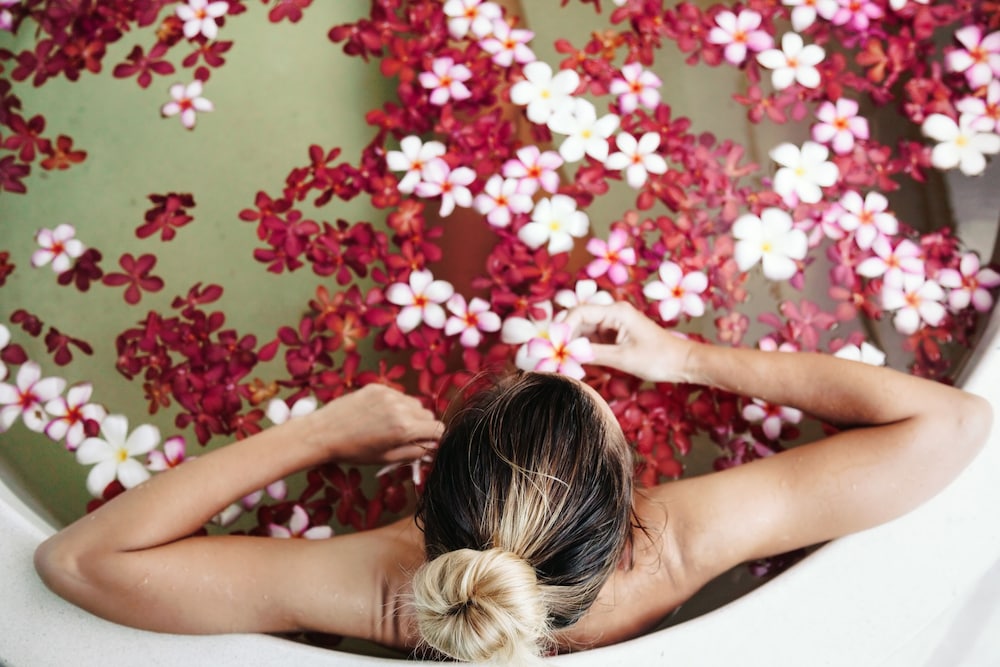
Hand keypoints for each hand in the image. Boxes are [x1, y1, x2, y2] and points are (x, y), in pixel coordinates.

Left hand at [304, 384, 443, 464]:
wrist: (323, 433)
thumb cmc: (353, 451)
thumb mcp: (386, 458)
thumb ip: (413, 452)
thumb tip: (430, 447)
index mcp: (404, 428)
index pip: (438, 428)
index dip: (435, 438)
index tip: (426, 443)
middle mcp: (400, 408)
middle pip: (428, 415)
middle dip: (422, 426)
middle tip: (406, 437)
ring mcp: (389, 394)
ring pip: (414, 403)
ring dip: (410, 414)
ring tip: (390, 426)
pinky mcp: (378, 387)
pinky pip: (398, 395)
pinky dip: (396, 405)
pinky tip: (379, 415)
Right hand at [564, 302, 695, 383]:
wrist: (683, 363)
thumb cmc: (658, 358)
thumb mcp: (623, 358)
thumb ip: (593, 354)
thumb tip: (568, 354)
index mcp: (616, 311)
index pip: (580, 312)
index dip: (563, 327)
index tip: (554, 345)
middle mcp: (613, 313)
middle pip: (579, 320)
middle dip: (566, 336)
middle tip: (554, 355)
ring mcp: (614, 324)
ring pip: (584, 330)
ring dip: (573, 344)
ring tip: (563, 360)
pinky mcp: (615, 335)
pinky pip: (593, 339)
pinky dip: (583, 349)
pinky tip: (576, 361)